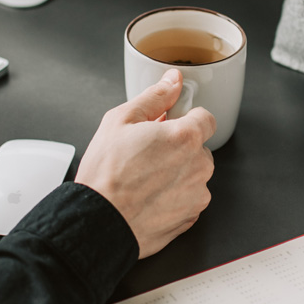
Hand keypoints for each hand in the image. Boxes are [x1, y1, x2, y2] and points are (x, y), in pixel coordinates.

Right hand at [76, 69, 216, 258]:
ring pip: (193, 175)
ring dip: (177, 174)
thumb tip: (173, 81)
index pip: (205, 118)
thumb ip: (154, 97)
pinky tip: (148, 197)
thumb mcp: (120, 121)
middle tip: (146, 153)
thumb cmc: (105, 175)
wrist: (98, 222)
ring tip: (144, 179)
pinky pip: (188, 200)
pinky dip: (173, 198)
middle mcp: (198, 166)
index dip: (184, 119)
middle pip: (198, 148)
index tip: (168, 126)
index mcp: (185, 137)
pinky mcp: (190, 218)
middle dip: (178, 148)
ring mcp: (197, 195)